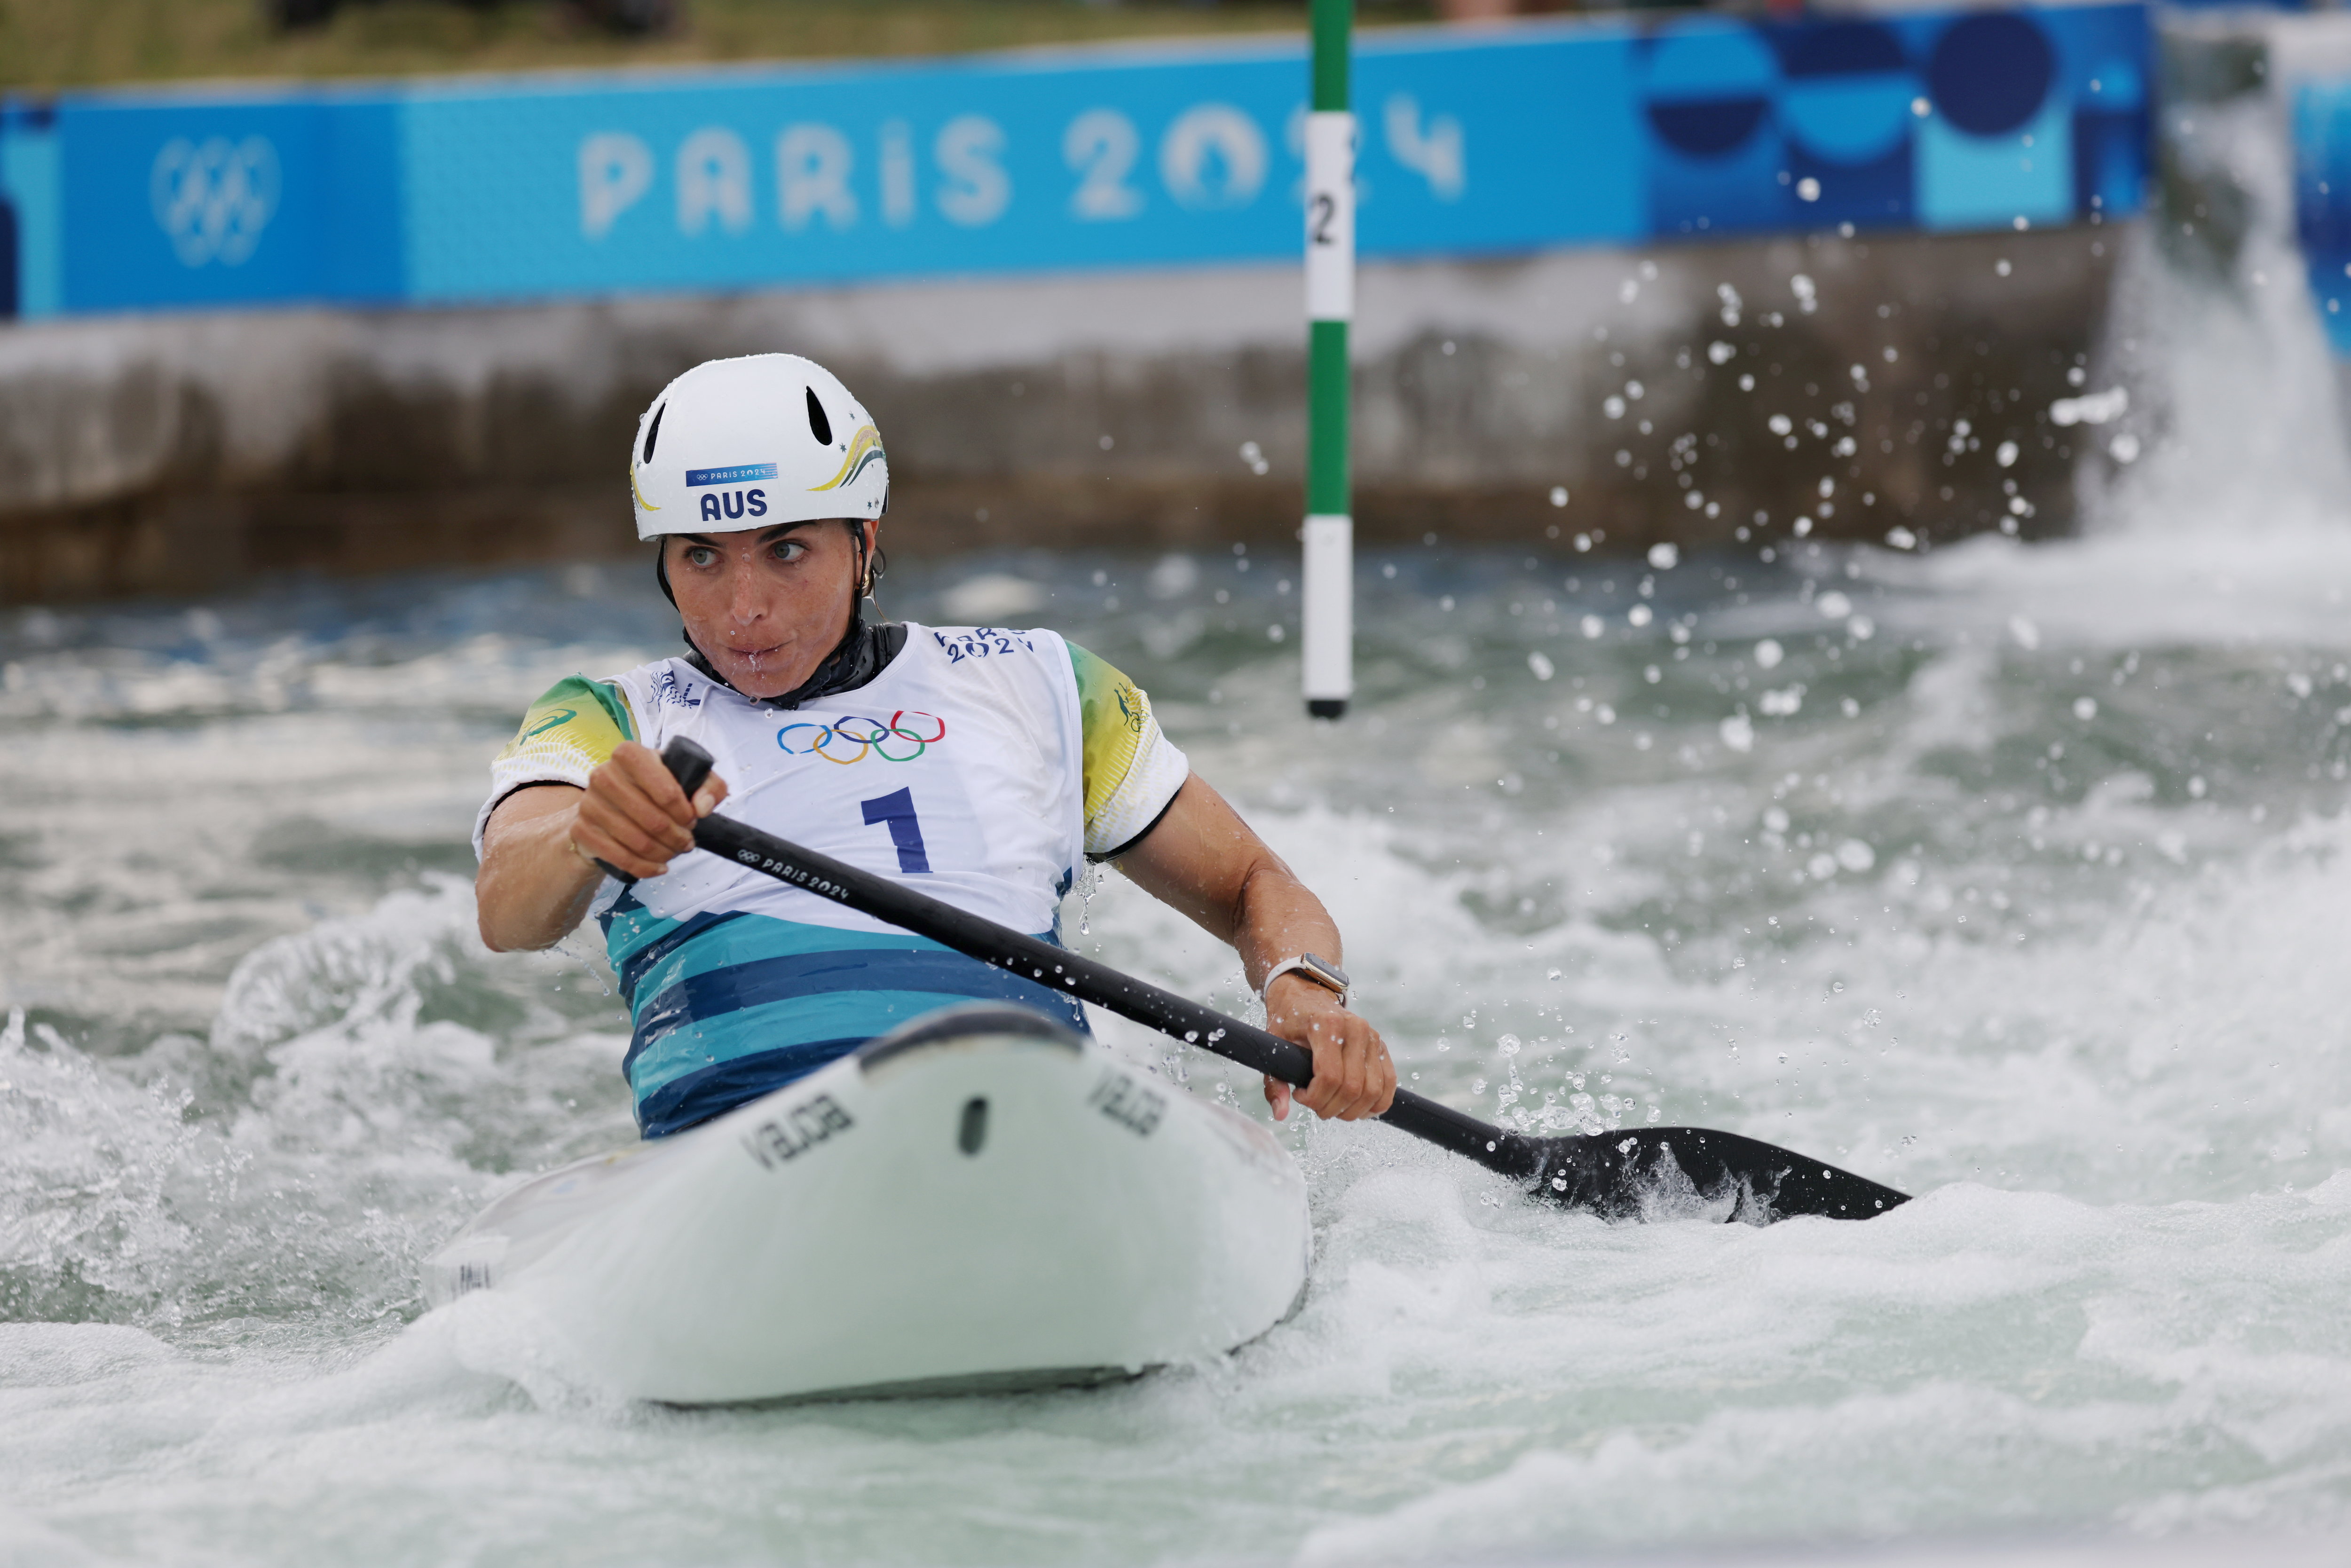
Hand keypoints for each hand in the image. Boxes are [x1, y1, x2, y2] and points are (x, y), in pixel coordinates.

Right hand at [570, 741, 728, 879]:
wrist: (608, 803)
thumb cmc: (653, 787)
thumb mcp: (686, 778)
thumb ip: (709, 786)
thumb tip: (703, 807)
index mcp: (629, 754)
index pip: (667, 792)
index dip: (685, 813)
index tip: (692, 820)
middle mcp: (604, 774)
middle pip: (654, 821)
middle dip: (678, 837)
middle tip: (686, 841)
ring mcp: (589, 803)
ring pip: (639, 842)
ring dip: (664, 853)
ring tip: (674, 851)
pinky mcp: (582, 830)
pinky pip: (620, 858)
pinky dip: (645, 868)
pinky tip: (659, 867)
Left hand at [1261, 972, 1395, 1122]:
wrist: (1306, 995)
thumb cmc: (1289, 1022)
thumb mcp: (1274, 1047)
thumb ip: (1275, 1083)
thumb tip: (1281, 1114)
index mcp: (1327, 1025)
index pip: (1329, 1077)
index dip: (1315, 1098)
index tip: (1300, 1095)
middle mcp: (1355, 1029)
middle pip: (1352, 1088)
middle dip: (1332, 1108)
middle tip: (1316, 1106)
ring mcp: (1372, 1037)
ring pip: (1373, 1091)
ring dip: (1353, 1111)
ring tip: (1334, 1107)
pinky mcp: (1381, 1046)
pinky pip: (1389, 1083)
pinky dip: (1377, 1103)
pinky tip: (1358, 1109)